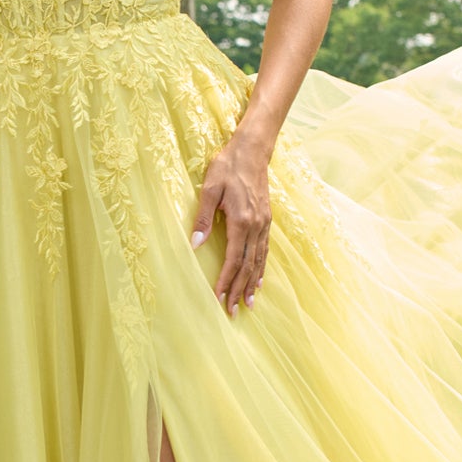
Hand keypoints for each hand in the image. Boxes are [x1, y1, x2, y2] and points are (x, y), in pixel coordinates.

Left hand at [190, 132, 270, 314]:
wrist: (252, 151)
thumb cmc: (227, 167)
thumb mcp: (209, 189)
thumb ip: (202, 218)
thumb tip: (194, 245)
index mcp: (241, 220)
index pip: (233, 259)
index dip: (226, 280)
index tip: (219, 298)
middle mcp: (256, 226)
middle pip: (248, 266)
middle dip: (239, 290)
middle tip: (233, 311)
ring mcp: (264, 224)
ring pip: (259, 261)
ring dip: (252, 283)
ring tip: (248, 303)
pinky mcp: (267, 221)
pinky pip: (265, 251)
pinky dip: (261, 268)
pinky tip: (259, 280)